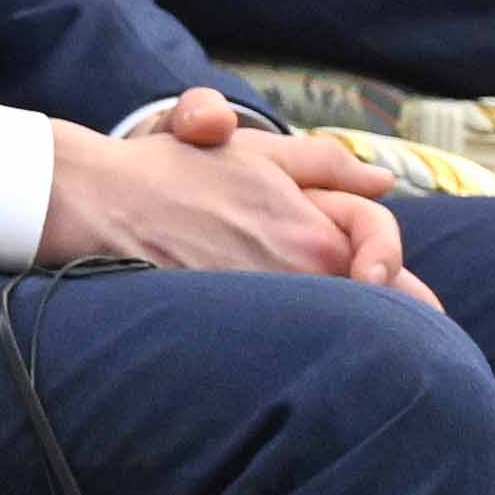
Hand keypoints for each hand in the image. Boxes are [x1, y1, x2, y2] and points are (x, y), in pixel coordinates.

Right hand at [42, 91, 437, 303]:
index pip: (387, 262)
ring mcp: (260, 312)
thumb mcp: (256, 151)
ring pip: (327, 328)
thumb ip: (327, 166)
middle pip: (369, 306)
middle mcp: (295, 280)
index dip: (396, 268)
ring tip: (344, 328)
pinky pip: (281, 343)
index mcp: (313, 236)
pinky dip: (290, 340)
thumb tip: (383, 180)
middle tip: (395, 318)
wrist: (98, 203)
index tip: (386, 278)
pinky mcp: (224, 337)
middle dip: (384, 305)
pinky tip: (281, 335)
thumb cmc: (173, 171)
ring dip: (340, 326)